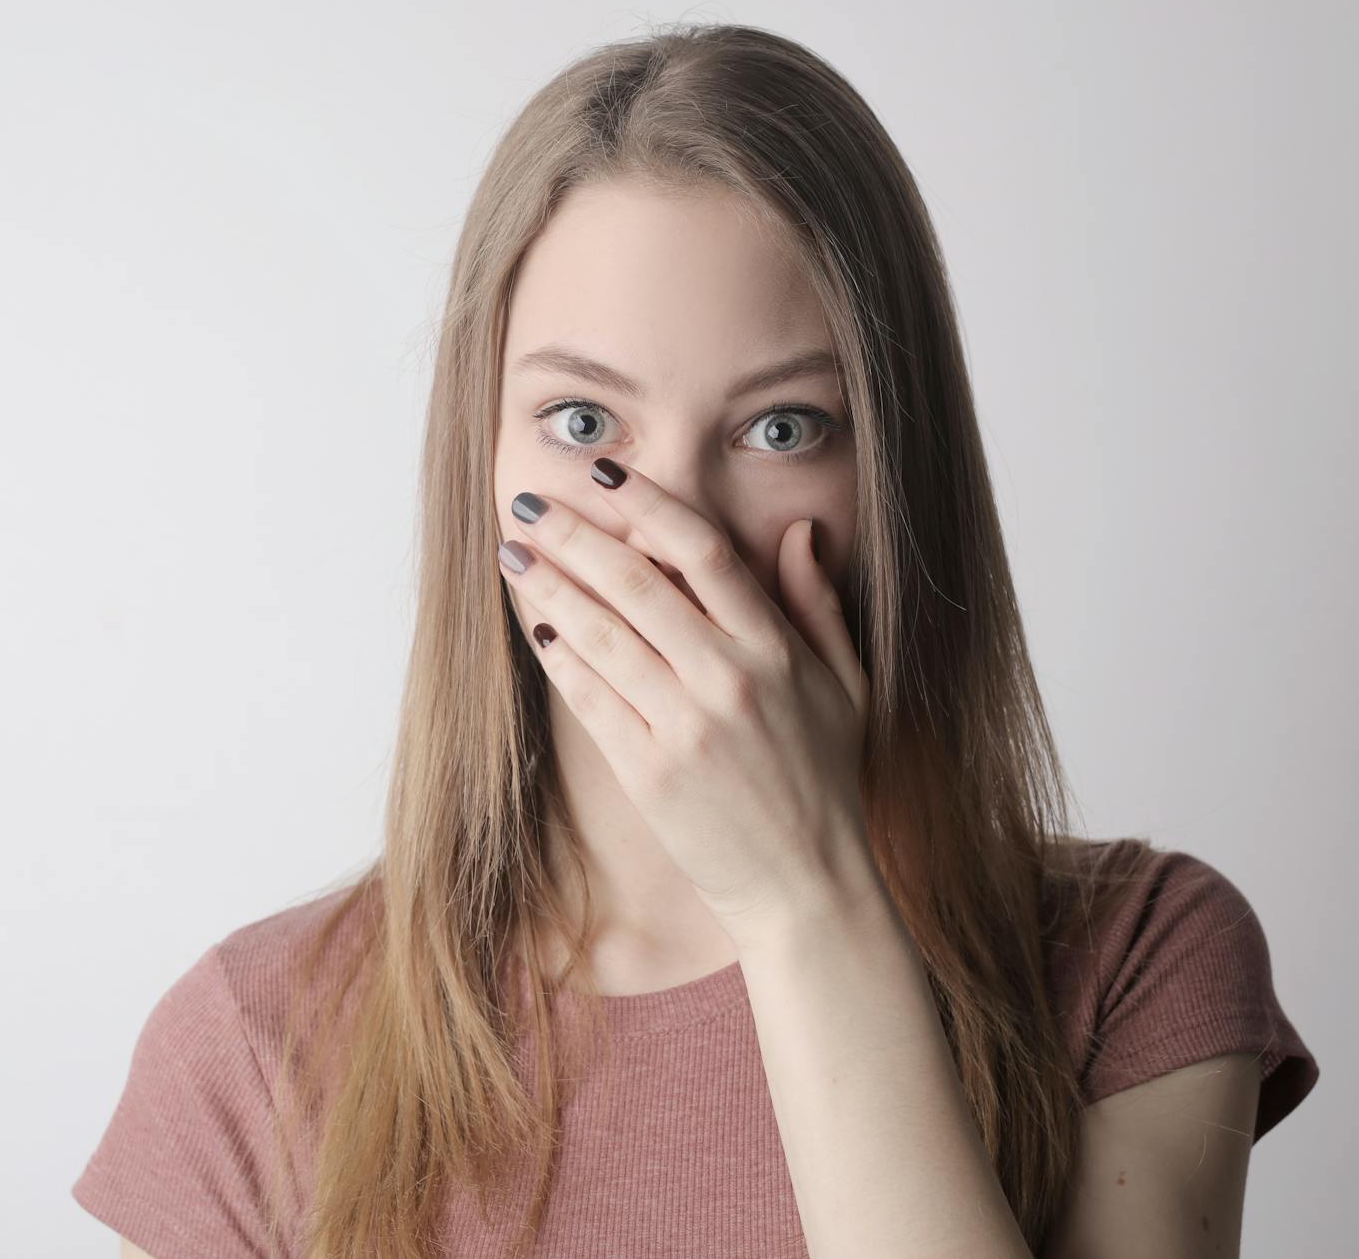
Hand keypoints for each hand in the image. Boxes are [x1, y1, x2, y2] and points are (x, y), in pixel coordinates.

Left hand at [496, 456, 875, 943]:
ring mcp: (683, 726)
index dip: (647, 504)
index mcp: (775, 649)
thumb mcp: (845, 685)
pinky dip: (559, 658)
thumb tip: (799, 530)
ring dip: (548, 588)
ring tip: (514, 556)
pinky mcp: (648, 772)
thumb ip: (817, 605)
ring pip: (599, 634)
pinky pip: (589, 698)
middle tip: (531, 503)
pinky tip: (537, 628)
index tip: (605, 474)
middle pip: (633, 582)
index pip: (702, 551)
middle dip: (573, 534)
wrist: (807, 885)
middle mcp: (727, 679)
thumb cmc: (827, 781)